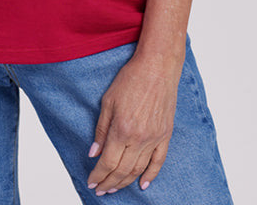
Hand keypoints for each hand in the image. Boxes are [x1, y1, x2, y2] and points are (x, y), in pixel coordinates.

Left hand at [87, 53, 179, 194]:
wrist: (157, 67)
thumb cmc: (131, 79)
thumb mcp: (108, 100)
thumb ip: (101, 129)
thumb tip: (94, 152)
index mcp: (122, 129)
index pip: (108, 162)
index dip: (98, 175)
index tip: (92, 182)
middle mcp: (139, 138)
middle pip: (122, 170)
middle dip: (109, 182)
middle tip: (100, 189)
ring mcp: (154, 138)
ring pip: (139, 169)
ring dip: (125, 182)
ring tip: (114, 188)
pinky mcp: (165, 135)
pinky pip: (158, 161)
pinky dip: (151, 175)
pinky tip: (143, 184)